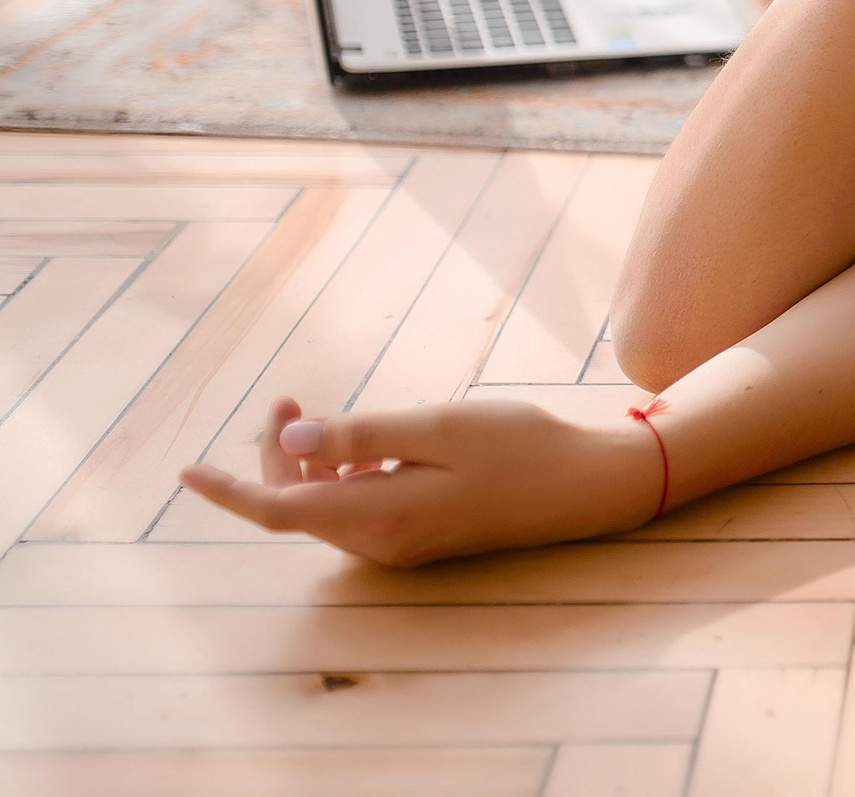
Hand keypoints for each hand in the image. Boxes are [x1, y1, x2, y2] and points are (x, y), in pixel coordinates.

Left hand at [177, 396, 662, 567]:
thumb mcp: (440, 427)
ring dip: (310, 461)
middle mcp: (382, 542)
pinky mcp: (420, 534)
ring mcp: (402, 543)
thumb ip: (363, 436)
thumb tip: (293, 441)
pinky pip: (357, 508)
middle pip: (297, 505)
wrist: (587, 484)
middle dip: (277, 452)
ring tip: (313, 409)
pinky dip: (342, 473)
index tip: (184, 471)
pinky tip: (363, 443)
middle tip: (286, 394)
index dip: (228, 490)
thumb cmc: (520, 446)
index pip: (278, 509)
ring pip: (326, 506)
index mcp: (380, 516)